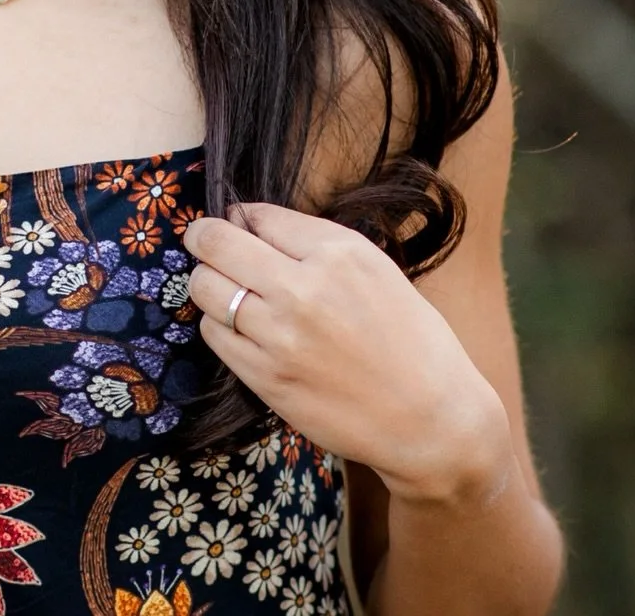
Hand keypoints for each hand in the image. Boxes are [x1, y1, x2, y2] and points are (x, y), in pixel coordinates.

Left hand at [183, 204, 513, 505]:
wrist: (430, 419)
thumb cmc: (410, 338)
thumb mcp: (374, 267)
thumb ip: (314, 241)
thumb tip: (253, 222)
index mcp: (336, 252)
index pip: (257, 214)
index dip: (243, 218)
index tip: (242, 226)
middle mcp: (302, 289)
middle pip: (216, 242)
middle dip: (204, 237)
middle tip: (205, 241)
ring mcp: (279, 336)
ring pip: (204, 287)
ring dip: (207, 281)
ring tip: (224, 287)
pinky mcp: (266, 378)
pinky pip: (213, 334)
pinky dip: (218, 324)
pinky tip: (241, 328)